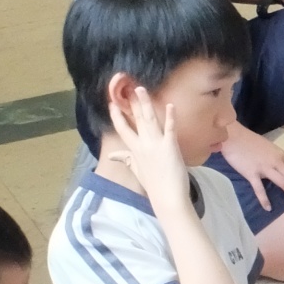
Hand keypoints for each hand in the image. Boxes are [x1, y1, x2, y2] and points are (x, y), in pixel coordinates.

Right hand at [107, 88, 193, 210]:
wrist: (166, 196)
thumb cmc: (153, 184)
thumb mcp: (136, 170)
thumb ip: (125, 159)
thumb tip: (113, 156)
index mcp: (134, 150)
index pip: (122, 129)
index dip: (117, 115)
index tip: (113, 103)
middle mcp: (142, 144)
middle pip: (135, 120)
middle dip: (132, 103)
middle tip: (129, 87)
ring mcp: (156, 144)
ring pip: (149, 119)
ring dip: (145, 103)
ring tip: (141, 89)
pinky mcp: (170, 145)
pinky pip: (170, 128)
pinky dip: (170, 116)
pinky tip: (170, 105)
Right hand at [216, 124, 283, 210]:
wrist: (233, 136)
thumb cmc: (249, 141)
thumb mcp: (269, 148)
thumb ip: (276, 158)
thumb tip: (282, 169)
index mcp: (282, 155)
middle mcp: (277, 162)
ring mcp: (265, 168)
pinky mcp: (251, 173)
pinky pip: (260, 189)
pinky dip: (264, 200)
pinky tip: (268, 209)